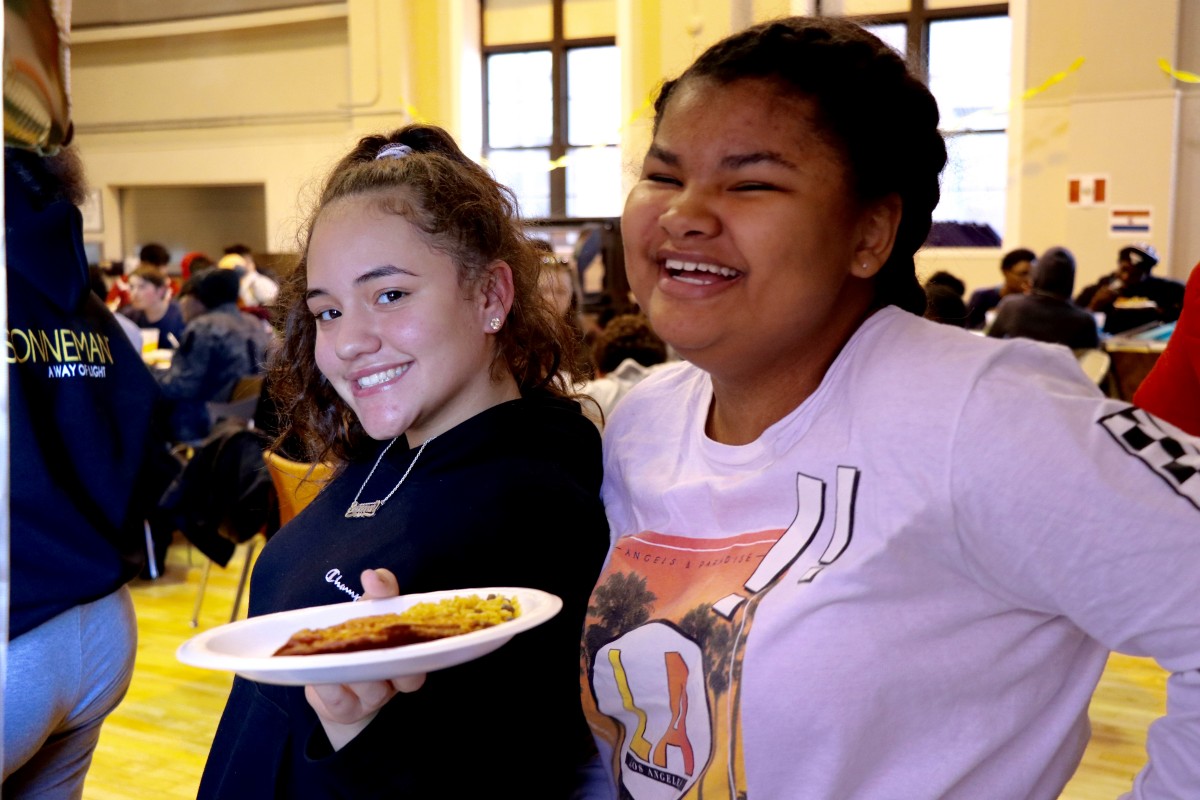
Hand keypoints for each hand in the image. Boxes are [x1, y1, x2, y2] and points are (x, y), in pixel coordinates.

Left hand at [305, 569, 427, 750]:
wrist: (334, 687)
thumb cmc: (359, 640)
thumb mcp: (370, 610)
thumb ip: (379, 592)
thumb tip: (373, 575)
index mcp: (412, 650)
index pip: (427, 642)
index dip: (423, 630)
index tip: (402, 613)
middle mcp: (399, 678)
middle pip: (410, 677)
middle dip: (395, 660)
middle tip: (376, 640)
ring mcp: (374, 696)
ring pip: (374, 690)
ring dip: (358, 674)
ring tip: (338, 658)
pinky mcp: (348, 711)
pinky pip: (343, 703)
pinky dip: (330, 689)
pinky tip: (320, 677)